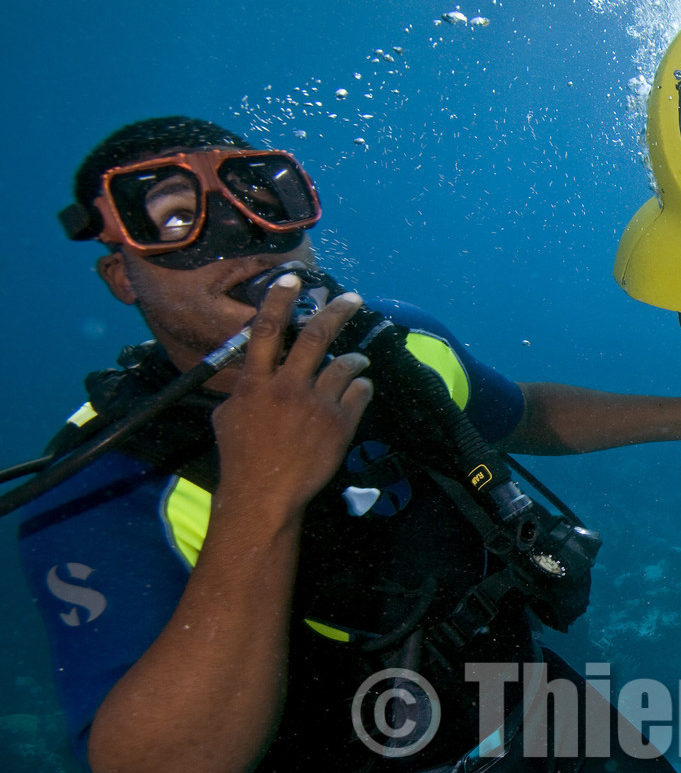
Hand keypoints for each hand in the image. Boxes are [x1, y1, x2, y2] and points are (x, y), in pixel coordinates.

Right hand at [211, 275, 373, 515]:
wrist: (265, 494)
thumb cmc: (240, 457)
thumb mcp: (227, 417)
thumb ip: (241, 389)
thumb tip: (248, 370)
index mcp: (255, 383)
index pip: (265, 330)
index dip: (278, 301)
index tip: (291, 278)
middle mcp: (287, 387)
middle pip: (315, 337)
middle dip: (336, 312)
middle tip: (351, 299)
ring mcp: (316, 405)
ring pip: (345, 364)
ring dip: (354, 359)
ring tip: (357, 359)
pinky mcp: (340, 424)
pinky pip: (359, 391)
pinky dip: (361, 386)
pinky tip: (359, 389)